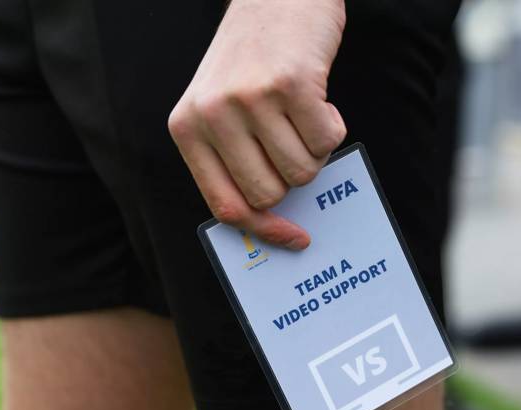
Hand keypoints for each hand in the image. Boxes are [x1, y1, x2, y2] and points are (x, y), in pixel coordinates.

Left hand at [169, 0, 346, 249]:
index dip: (265, 231)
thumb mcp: (222, 110)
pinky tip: (317, 98)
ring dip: (314, 152)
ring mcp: (249, 98)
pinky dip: (333, 127)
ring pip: (301, 172)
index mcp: (187, 128)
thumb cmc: (253, 61)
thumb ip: (236, 162)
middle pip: (269, 195)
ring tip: (301, 115)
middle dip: (291, 178)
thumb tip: (276, 222)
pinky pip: (328, 142)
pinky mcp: (290, 83)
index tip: (296, 238)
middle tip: (291, 142)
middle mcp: (212, 115)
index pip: (226, 206)